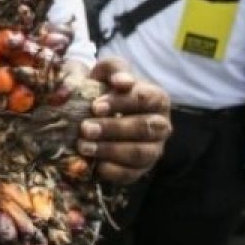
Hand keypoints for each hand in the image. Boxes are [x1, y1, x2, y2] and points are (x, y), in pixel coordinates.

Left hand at [76, 57, 171, 183]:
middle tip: (85, 128)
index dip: (121, 103)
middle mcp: (161, 125)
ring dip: (110, 150)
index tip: (95, 106)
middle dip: (113, 129)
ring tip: (83, 146)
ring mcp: (154, 150)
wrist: (96, 110)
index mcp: (157, 98)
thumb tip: (122, 82)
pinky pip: (131, 174)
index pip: (145, 99)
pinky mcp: (141, 169)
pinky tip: (95, 165)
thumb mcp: (108, 71)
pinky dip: (113, 171)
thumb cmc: (105, 88)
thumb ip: (114, 70)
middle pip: (144, 128)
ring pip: (139, 153)